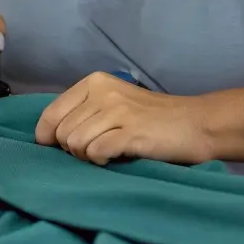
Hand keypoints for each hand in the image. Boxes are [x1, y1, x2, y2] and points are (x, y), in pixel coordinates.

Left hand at [36, 72, 213, 165]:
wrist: (196, 123)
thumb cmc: (152, 119)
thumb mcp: (113, 104)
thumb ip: (83, 113)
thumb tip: (47, 137)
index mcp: (94, 82)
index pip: (50, 114)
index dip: (48, 137)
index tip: (59, 148)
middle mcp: (103, 92)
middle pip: (61, 133)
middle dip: (73, 150)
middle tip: (96, 150)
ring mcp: (117, 111)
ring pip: (75, 144)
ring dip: (88, 157)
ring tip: (109, 153)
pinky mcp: (131, 132)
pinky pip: (96, 152)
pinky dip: (102, 161)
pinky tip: (116, 157)